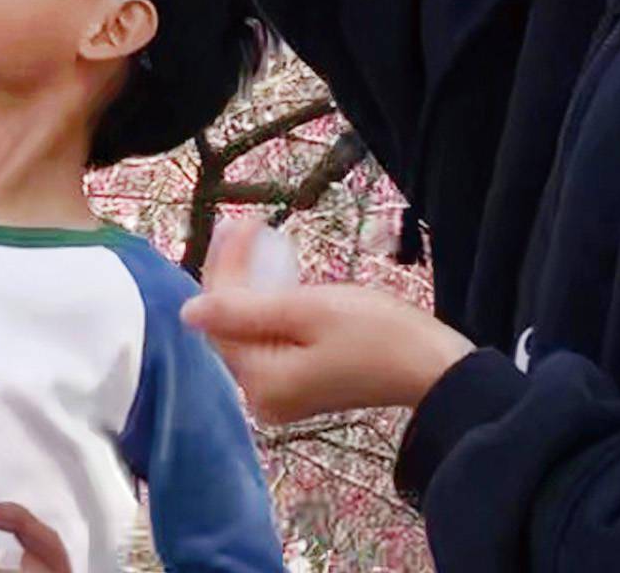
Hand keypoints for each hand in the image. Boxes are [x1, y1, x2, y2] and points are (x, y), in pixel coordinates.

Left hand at [183, 218, 473, 422]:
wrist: (432, 369)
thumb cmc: (378, 334)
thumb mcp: (308, 310)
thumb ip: (244, 311)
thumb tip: (187, 312)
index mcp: (261, 381)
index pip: (221, 316)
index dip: (224, 267)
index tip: (239, 223)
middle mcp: (263, 397)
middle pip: (232, 325)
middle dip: (235, 274)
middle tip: (248, 226)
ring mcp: (281, 396)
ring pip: (249, 331)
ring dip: (251, 287)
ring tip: (259, 241)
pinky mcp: (300, 388)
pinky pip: (269, 342)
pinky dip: (270, 310)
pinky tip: (277, 280)